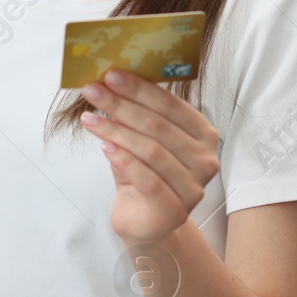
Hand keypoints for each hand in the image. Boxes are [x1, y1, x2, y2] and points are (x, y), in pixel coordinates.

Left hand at [80, 68, 221, 246]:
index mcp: (203, 135)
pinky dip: (124, 160)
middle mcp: (206, 160)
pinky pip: (148, 179)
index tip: (111, 75)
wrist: (144, 222)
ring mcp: (194, 188)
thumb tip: (109, 82)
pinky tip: (103, 147)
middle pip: (159, 126)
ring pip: (151, 151)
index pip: (171, 105)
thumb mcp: (139, 139)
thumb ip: (134, 114)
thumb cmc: (143, 175)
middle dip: (121, 105)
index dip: (140, 89)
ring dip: (116, 130)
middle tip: (93, 91)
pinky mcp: (175, 211)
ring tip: (89, 119)